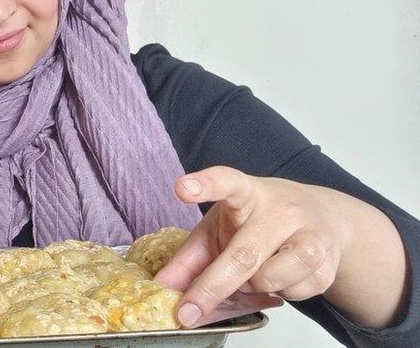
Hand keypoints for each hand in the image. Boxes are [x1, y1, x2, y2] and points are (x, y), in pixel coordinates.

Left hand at [154, 166, 350, 327]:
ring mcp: (309, 233)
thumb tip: (164, 287)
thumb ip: (189, 258)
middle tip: (187, 310)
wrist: (324, 219)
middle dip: (212, 287)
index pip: (227, 182)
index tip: (181, 188)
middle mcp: (280, 209)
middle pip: (243, 254)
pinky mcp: (327, 262)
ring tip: (253, 272)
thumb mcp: (219, 230)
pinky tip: (281, 275)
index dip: (204, 185)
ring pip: (270, 279)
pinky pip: (292, 294)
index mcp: (247, 192)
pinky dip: (279, 293)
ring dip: (252, 288)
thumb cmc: (258, 223)